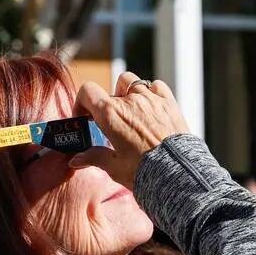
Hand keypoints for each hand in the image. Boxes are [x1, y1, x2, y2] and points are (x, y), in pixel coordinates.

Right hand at [71, 72, 189, 187]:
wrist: (178, 172)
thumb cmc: (145, 170)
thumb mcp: (115, 167)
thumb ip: (95, 157)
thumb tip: (77, 159)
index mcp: (111, 114)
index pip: (87, 92)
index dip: (82, 102)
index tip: (85, 117)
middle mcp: (129, 100)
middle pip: (110, 90)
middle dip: (108, 104)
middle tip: (113, 123)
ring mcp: (151, 99)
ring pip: (133, 82)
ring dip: (128, 93)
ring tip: (131, 112)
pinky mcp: (169, 102)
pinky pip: (157, 86)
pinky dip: (152, 92)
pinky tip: (152, 107)